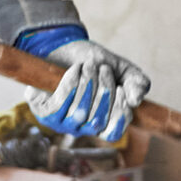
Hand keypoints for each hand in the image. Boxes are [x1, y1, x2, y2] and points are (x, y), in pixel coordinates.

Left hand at [15, 25, 149, 142]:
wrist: (63, 47)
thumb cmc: (92, 62)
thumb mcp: (120, 69)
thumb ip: (135, 83)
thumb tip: (136, 100)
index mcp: (101, 123)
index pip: (113, 133)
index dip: (119, 115)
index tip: (122, 89)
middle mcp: (82, 128)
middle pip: (97, 121)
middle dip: (103, 92)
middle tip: (104, 68)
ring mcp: (62, 122)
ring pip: (78, 113)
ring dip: (87, 85)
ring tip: (89, 65)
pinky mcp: (44, 112)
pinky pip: (59, 105)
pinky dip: (70, 84)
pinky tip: (75, 70)